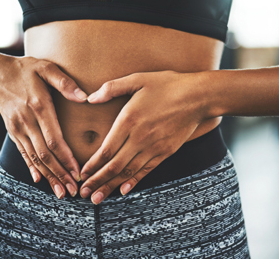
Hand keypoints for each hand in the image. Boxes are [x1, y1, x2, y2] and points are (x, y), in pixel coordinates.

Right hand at [0, 52, 87, 198]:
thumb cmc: (25, 69)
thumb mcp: (46, 68)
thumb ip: (65, 83)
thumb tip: (85, 97)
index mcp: (39, 108)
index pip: (54, 140)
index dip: (66, 159)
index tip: (78, 173)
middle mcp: (27, 122)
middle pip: (45, 155)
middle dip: (60, 174)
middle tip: (73, 191)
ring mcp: (18, 129)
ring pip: (35, 158)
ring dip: (49, 176)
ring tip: (61, 192)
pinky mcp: (13, 131)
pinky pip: (23, 153)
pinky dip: (32, 167)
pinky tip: (39, 179)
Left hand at [79, 70, 209, 203]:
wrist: (198, 96)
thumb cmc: (167, 85)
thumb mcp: (138, 79)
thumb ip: (112, 88)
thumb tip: (90, 98)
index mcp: (129, 120)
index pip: (106, 150)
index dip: (92, 165)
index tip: (81, 175)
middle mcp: (140, 138)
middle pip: (114, 166)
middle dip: (97, 181)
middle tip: (84, 194)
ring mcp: (154, 147)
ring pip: (129, 172)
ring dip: (111, 186)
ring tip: (98, 199)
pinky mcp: (165, 152)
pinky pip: (147, 170)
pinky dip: (134, 181)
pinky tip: (124, 190)